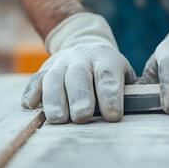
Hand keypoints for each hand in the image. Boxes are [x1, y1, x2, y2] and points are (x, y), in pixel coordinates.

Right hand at [21, 13, 135, 123]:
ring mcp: (61, 62)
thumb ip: (130, 92)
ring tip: (59, 120)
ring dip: (54, 99)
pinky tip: (30, 106)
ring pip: (54, 78)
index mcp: (106, 58)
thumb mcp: (124, 75)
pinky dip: (32, 92)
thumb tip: (138, 112)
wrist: (87, 48)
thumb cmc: (109, 72)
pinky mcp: (44, 69)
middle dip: (80, 97)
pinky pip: (35, 79)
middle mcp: (82, 57)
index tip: (113, 116)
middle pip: (79, 76)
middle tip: (82, 118)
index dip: (111, 96)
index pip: (108, 76)